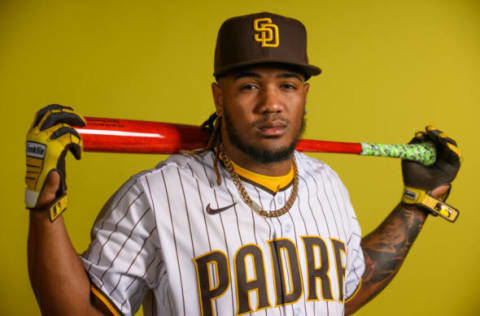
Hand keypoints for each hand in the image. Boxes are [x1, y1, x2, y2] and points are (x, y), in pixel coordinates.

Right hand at [25, 104, 85, 220]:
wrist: (43, 189)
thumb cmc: (49, 171)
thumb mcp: (52, 150)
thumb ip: (58, 138)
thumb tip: (70, 125)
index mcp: (34, 134)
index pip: (43, 113)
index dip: (57, 108)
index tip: (70, 110)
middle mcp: (36, 135)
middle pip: (54, 114)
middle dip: (71, 115)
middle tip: (83, 121)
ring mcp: (44, 141)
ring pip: (65, 127)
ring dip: (76, 136)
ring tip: (78, 147)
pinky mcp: (53, 149)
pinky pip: (71, 139)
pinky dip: (78, 146)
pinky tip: (77, 156)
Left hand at [402, 126, 460, 196]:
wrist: (418, 190)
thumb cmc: (412, 175)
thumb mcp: (409, 157)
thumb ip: (414, 145)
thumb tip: (419, 134)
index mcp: (429, 152)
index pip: (432, 140)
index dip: (429, 134)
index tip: (424, 130)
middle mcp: (439, 155)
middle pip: (442, 141)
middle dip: (437, 134)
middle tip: (430, 130)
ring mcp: (446, 161)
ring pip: (450, 146)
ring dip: (445, 139)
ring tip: (439, 136)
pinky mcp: (453, 167)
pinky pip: (456, 156)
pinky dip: (453, 149)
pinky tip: (447, 145)